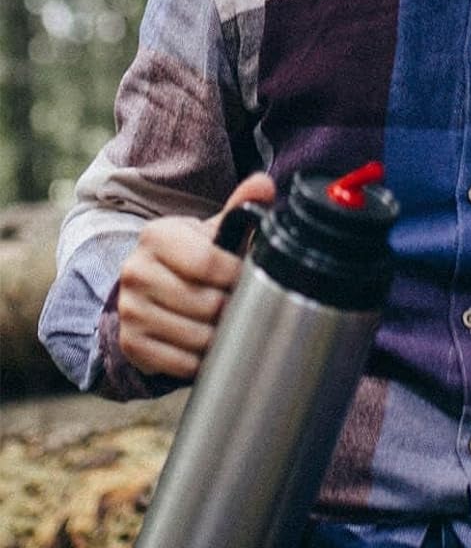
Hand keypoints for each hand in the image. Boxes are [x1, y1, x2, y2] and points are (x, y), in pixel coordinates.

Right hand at [116, 173, 275, 378]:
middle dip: (233, 307)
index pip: (208, 262)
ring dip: (221, 335)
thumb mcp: (213, 231)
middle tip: (243, 305)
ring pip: (196, 336)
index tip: (249, 277)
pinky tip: (209, 345)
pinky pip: (181, 362)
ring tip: (230, 324)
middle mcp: (135, 272)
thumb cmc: (194, 256)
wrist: (153, 289)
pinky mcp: (131, 344)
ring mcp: (130, 310)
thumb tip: (264, 185)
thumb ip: (241, 207)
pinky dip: (203, 359)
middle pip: (206, 303)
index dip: (237, 275)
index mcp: (157, 237)